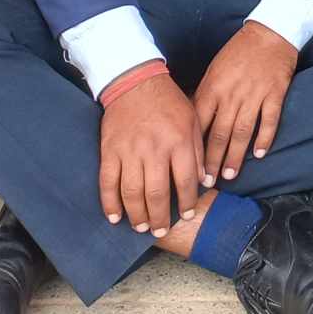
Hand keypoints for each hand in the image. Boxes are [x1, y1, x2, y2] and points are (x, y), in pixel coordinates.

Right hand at [98, 72, 202, 235]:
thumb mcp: (193, 119)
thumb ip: (198, 150)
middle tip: (162, 231)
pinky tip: (115, 218)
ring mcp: (129, 152)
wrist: (136, 82)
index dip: (187, 202)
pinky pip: (108, 184)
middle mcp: (154, 149)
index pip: (186, 180)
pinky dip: (110, 204)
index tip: (188, 214)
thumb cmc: (169, 102)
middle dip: (160, 217)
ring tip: (142, 227)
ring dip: (137, 215)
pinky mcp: (109, 152)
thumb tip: (204, 180)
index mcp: (178, 140)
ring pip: (132, 193)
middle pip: (156, 193)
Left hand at [193, 22, 297, 183]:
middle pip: (220, 134)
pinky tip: (259, 154)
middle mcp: (232, 94)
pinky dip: (264, 138)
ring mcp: (255, 94)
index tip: (189, 170)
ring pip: (242, 131)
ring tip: (230, 174)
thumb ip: (204, 97)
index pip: (199, 125)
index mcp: (213, 88)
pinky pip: (269, 120)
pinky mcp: (275, 92)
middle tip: (207, 183)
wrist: (270, 32)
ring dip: (235, 155)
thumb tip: (191, 125)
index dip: (193, 150)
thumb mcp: (214, 71)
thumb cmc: (238, 52)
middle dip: (212, 161)